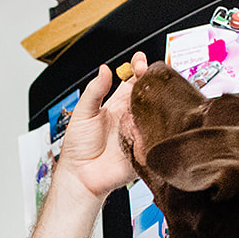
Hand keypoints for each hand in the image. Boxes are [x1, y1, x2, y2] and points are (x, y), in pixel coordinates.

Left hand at [53, 51, 149, 200]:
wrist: (80, 176)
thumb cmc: (78, 147)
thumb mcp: (83, 113)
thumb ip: (94, 91)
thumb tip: (104, 69)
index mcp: (118, 105)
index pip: (134, 81)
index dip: (139, 69)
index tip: (140, 61)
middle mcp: (132, 117)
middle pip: (150, 95)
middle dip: (154, 81)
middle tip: (151, 74)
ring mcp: (140, 132)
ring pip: (158, 114)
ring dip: (160, 102)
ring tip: (157, 92)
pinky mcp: (145, 150)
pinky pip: (157, 137)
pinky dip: (160, 129)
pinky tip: (157, 120)